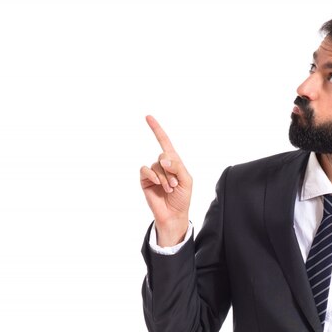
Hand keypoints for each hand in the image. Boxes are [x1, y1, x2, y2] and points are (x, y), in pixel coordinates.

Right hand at [140, 115, 192, 244]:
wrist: (174, 214)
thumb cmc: (182, 197)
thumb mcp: (186, 180)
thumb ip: (177, 166)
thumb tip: (163, 159)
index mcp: (174, 162)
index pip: (164, 142)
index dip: (157, 130)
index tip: (148, 117)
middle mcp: (162, 165)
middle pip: (163, 155)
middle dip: (171, 170)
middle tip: (175, 184)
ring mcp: (153, 172)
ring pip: (156, 165)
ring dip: (164, 178)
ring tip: (169, 189)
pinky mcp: (145, 180)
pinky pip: (145, 170)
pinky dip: (152, 176)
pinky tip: (156, 184)